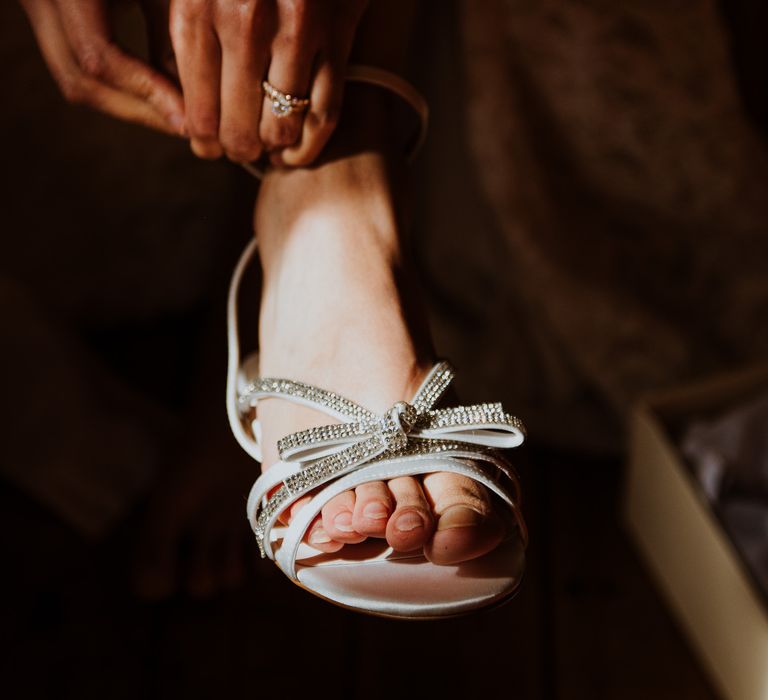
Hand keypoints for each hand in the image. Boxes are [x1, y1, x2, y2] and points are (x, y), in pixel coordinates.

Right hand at [20, 0, 185, 135]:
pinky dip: (121, 86)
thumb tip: (194, 96)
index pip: (99, 57)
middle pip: (80, 79)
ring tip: (177, 118)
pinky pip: (78, 64)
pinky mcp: (49, 17)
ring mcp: (38, 9)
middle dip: (138, 110)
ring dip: (130, 104)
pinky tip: (160, 96)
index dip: (145, 92)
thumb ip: (173, 29)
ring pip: (75, 78)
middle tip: (185, 129)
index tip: (186, 119)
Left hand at [169, 0, 366, 164]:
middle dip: (239, 148)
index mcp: (196, 8)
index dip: (205, 141)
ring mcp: (295, 28)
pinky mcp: (337, 31)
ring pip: (283, 125)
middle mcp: (245, 20)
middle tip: (240, 150)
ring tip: (270, 149)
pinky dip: (310, 142)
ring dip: (275, 148)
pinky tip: (297, 148)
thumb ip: (178, 41)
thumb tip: (181, 114)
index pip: (200, 110)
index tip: (209, 147)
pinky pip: (325, 112)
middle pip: (240, 126)